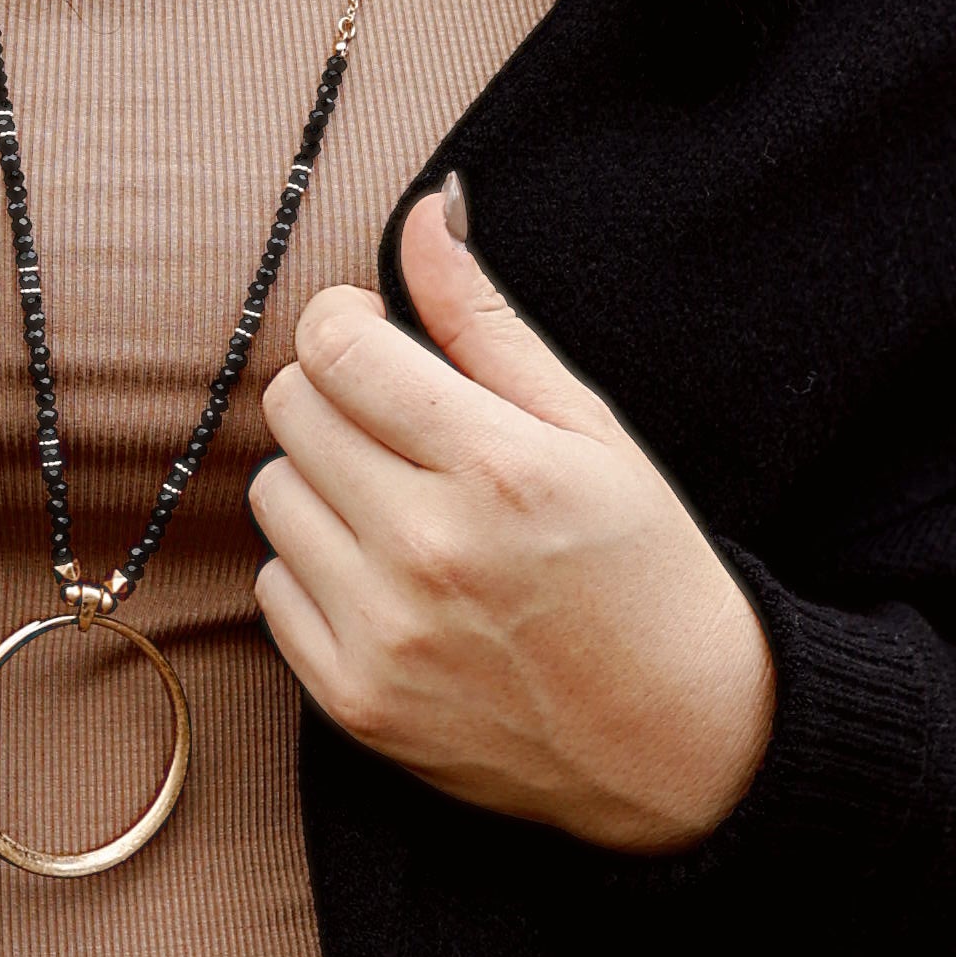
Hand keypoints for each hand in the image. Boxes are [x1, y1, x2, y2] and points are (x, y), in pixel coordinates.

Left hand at [250, 185, 774, 854]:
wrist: (683, 747)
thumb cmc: (646, 571)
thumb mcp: (591, 430)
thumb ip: (487, 318)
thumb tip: (426, 209)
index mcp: (496, 466)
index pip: (335, 344)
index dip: (348, 322)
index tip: (379, 338)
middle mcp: (427, 549)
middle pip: (292, 408)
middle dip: (339, 398)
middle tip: (405, 429)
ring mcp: (385, 633)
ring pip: (273, 495)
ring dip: (324, 486)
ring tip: (405, 510)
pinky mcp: (355, 702)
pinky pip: (272, 590)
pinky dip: (318, 574)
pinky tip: (394, 583)